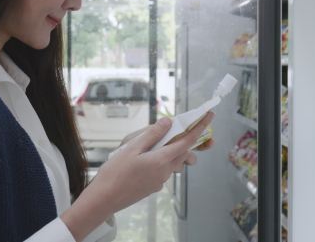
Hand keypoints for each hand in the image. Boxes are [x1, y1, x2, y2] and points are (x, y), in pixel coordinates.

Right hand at [62, 111, 214, 241]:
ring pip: (174, 162)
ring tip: (153, 145)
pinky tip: (143, 160)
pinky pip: (164, 170)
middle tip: (175, 130)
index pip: (187, 141)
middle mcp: (165, 171)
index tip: (210, 116)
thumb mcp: (131, 148)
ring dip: (172, 151)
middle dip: (185, 140)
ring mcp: (160, 181)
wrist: (104, 199)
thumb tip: (168, 122)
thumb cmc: (115, 172)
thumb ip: (151, 135)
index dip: (200, 127)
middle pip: (183, 152)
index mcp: (162, 160)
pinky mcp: (153, 187)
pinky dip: (161, 161)